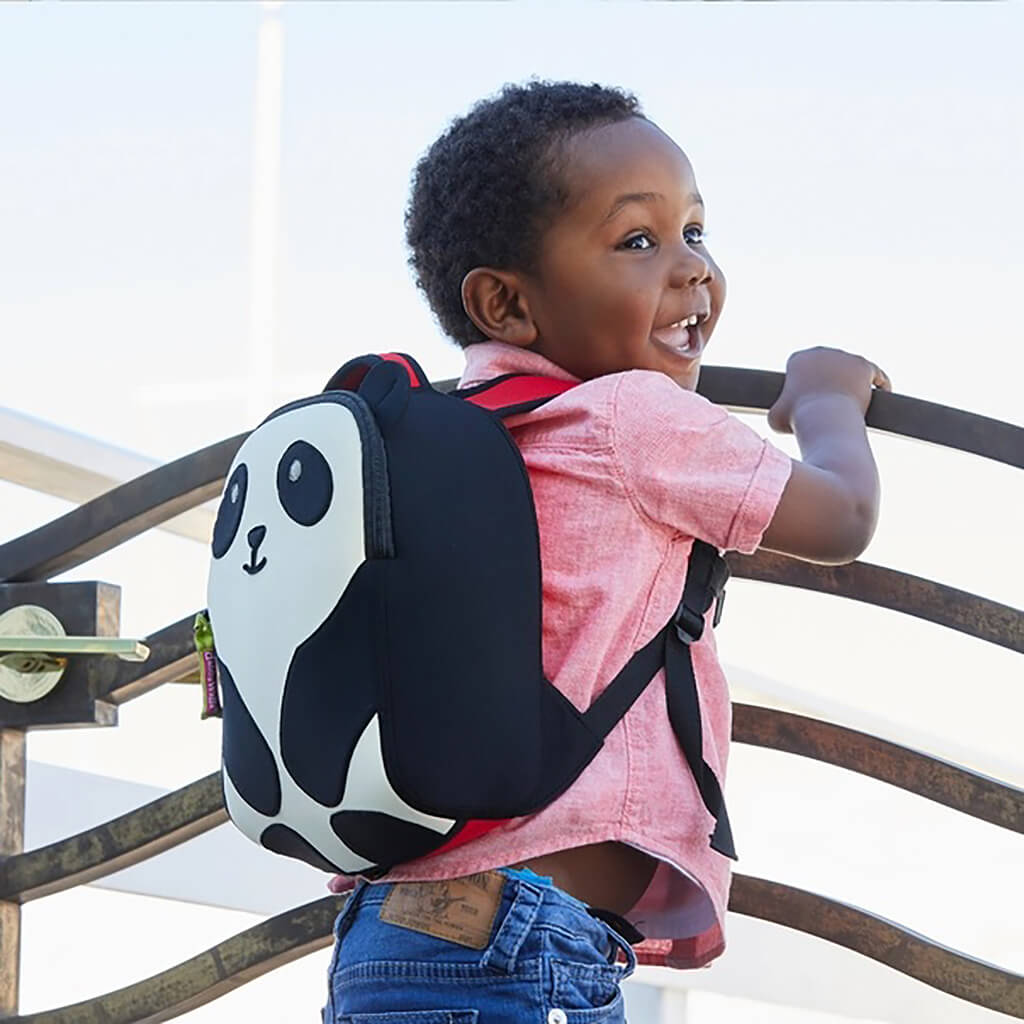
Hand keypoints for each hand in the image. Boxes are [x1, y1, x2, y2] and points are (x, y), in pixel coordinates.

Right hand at [767, 347, 891, 434]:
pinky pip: (874, 373)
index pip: (803, 368)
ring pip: (851, 368)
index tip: (811, 398)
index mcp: (798, 358)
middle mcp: (821, 351)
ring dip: (854, 380)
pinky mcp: (864, 365)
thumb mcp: (775, 417)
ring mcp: (844, 357)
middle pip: (828, 366)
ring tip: (857, 397)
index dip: (806, 383)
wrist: (824, 418)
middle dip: (831, 380)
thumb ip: (779, 409)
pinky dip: (879, 382)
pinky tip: (881, 392)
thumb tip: (781, 413)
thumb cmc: (797, 419)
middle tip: (833, 401)